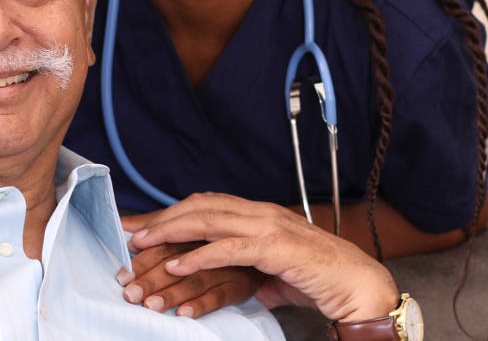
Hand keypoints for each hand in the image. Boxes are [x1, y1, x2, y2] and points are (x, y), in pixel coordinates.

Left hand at [128, 192, 398, 322]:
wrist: (357, 283)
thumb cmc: (320, 277)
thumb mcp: (274, 269)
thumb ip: (250, 266)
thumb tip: (230, 278)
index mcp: (261, 214)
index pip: (207, 203)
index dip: (171, 211)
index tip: (140, 224)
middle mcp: (263, 213)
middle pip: (202, 205)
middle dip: (163, 217)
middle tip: (130, 232)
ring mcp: (271, 227)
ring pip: (211, 220)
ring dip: (173, 232)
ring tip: (144, 244)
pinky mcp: (277, 249)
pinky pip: (230, 249)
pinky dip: (201, 254)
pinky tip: (179, 263)